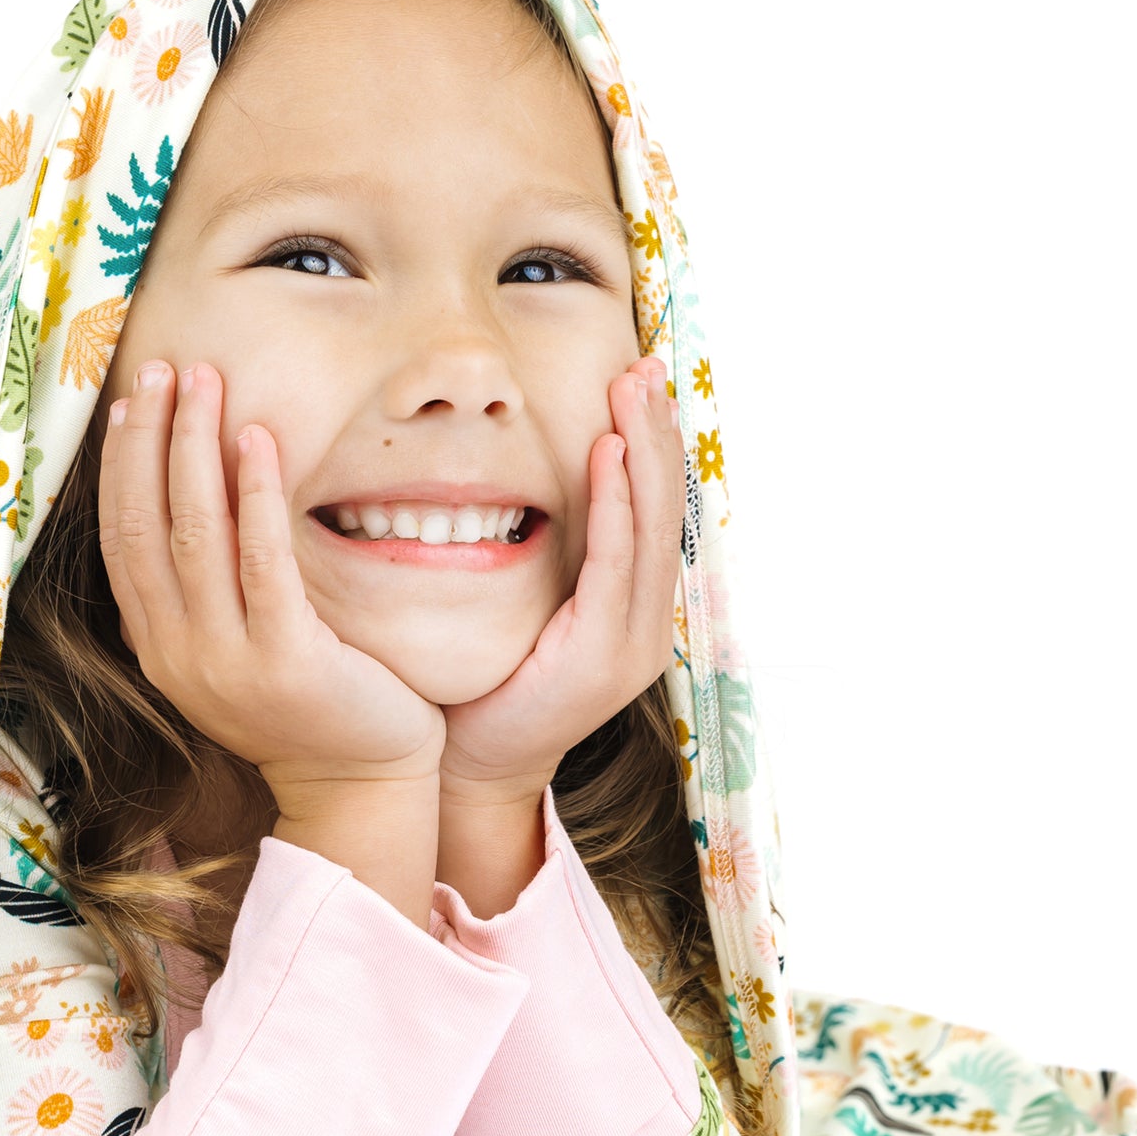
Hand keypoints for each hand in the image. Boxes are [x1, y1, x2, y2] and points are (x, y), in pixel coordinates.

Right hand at [98, 359, 447, 808]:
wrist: (360, 784)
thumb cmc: (310, 706)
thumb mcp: (235, 652)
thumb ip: (204, 596)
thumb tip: (189, 501)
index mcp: (159, 649)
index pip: (120, 540)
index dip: (121, 464)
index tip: (132, 400)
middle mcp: (178, 655)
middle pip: (144, 525)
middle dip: (150, 439)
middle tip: (164, 368)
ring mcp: (227, 661)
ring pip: (193, 533)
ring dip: (194, 447)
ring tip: (205, 381)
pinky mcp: (285, 659)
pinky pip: (260, 560)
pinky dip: (254, 493)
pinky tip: (258, 440)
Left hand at [438, 353, 684, 808]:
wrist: (470, 769)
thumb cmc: (483, 686)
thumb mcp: (521, 611)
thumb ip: (541, 557)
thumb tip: (516, 486)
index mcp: (629, 612)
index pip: (652, 512)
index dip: (651, 444)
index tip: (640, 381)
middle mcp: (645, 624)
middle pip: (665, 508)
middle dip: (656, 431)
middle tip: (646, 366)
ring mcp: (631, 642)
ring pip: (651, 526)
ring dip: (643, 451)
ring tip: (633, 390)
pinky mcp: (602, 656)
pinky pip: (615, 564)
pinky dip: (616, 505)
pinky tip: (608, 454)